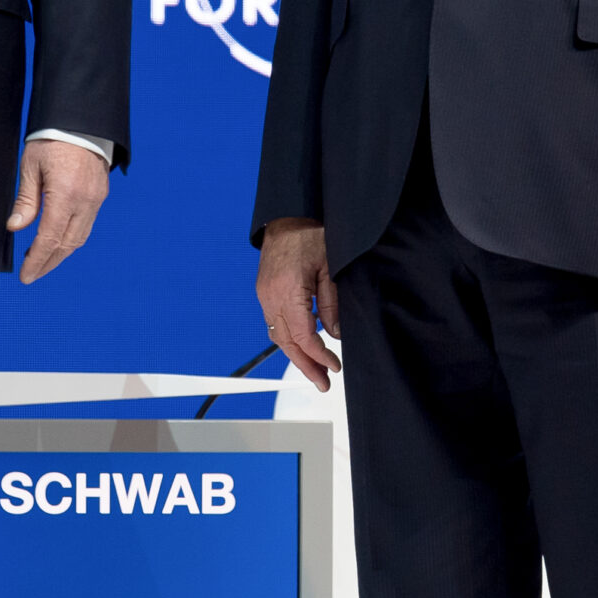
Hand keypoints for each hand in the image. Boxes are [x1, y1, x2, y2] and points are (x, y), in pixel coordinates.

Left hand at [7, 139, 109, 282]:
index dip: (37, 260)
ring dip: (60, 254)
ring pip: (79, 238)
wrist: (82, 120)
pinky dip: (71, 239)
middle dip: (48, 263)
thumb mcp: (31, 166)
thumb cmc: (52, 139)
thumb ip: (26, 200)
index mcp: (65, 194)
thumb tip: (15, 228)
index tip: (25, 276)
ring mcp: (96, 199)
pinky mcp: (100, 195)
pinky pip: (86, 225)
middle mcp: (85, 201)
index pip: (50, 239)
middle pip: (67, 245)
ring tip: (42, 261)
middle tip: (31, 275)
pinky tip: (57, 241)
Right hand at [255, 219, 341, 390]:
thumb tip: (334, 334)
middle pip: (286, 342)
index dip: (319, 355)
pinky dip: (287, 338)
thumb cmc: (309, 234)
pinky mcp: (263, 291)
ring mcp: (264, 294)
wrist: (287, 215)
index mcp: (289, 290)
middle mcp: (271, 296)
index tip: (334, 366)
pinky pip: (273, 322)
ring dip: (295, 355)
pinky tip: (301, 345)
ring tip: (314, 369)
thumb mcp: (330, 268)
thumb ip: (331, 304)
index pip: (303, 336)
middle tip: (322, 382)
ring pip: (277, 336)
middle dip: (305, 366)